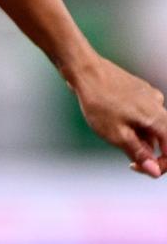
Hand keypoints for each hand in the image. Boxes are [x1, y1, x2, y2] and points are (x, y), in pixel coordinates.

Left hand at [70, 56, 166, 176]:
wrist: (85, 71)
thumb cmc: (98, 103)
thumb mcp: (117, 134)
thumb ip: (138, 153)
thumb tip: (155, 171)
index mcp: (158, 118)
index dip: (159, 165)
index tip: (139, 168)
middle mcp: (159, 106)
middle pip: (163, 138)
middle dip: (145, 151)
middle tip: (124, 154)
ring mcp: (150, 97)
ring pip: (151, 126)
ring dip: (138, 137)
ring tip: (113, 132)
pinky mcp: (140, 91)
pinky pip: (143, 114)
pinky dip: (133, 124)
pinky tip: (113, 121)